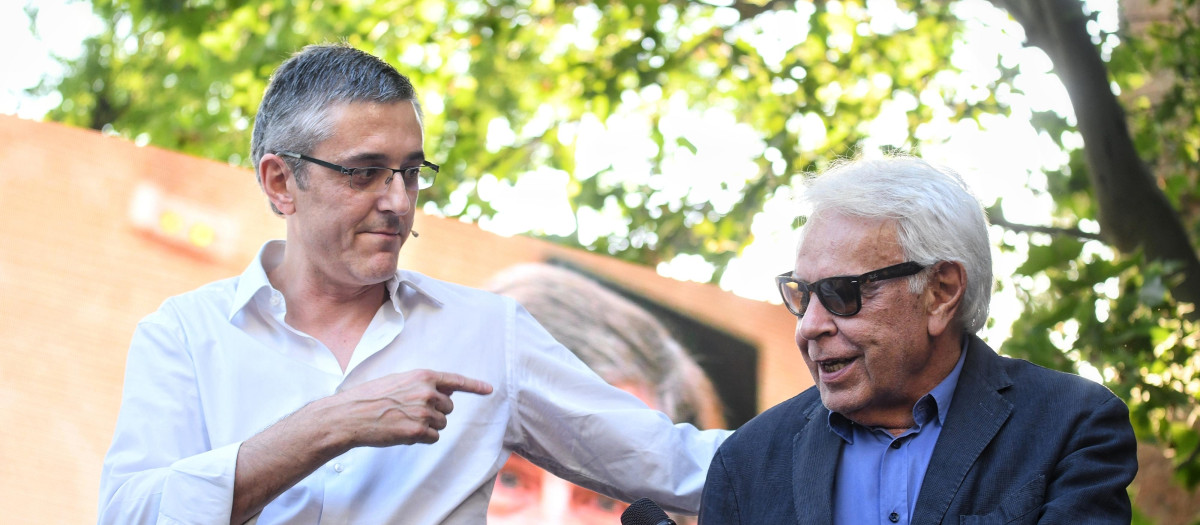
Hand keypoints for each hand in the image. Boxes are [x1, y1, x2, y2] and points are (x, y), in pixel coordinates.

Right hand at [319, 369, 492, 447]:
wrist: (351, 415)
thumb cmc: (371, 397)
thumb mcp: (399, 381)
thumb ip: (422, 384)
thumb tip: (445, 391)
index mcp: (423, 376)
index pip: (455, 380)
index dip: (474, 386)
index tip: (488, 389)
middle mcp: (427, 392)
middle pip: (449, 408)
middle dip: (436, 412)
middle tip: (411, 412)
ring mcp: (424, 412)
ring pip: (442, 424)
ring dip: (428, 426)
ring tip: (404, 421)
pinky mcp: (418, 431)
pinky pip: (433, 437)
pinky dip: (422, 438)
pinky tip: (403, 432)